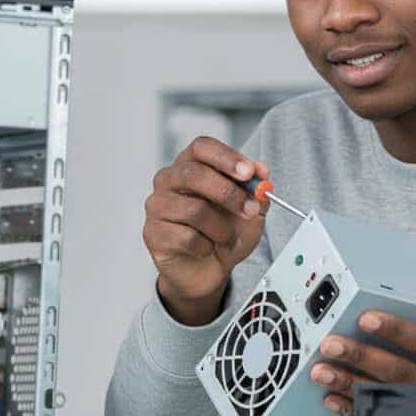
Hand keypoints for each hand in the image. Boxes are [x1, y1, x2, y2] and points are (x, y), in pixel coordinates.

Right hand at [143, 136, 269, 325]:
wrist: (208, 269)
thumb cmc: (224, 232)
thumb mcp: (250, 210)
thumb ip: (256, 189)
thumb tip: (262, 169)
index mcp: (191, 164)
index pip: (202, 147)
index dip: (226, 157)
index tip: (249, 172)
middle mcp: (169, 180)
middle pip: (194, 174)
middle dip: (228, 193)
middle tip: (250, 210)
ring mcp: (157, 205)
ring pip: (193, 210)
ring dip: (221, 228)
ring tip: (226, 237)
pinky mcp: (153, 232)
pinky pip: (186, 237)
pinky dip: (206, 246)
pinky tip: (206, 248)